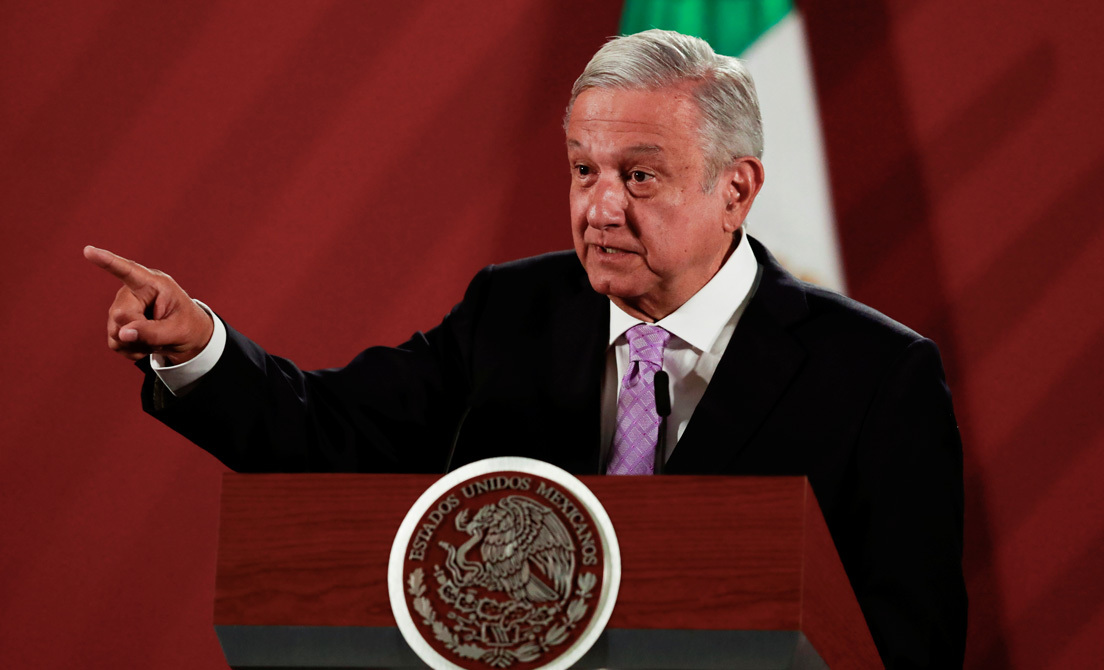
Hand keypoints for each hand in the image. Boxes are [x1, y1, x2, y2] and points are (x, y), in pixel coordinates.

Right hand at [84, 246, 213, 363]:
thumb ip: (152, 332)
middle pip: (120, 314)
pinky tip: (145, 344)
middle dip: (138, 331)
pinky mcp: (116, 324)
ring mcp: (122, 307)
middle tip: (160, 334)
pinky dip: (131, 349)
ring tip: (155, 339)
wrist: (186, 337)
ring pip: (115, 331)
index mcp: (154, 284)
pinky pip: (115, 342)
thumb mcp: (178, 330)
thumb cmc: (187, 326)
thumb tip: (122, 334)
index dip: (107, 261)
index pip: (128, 271)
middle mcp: (133, 292)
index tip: (88, 250)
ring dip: (136, 343)